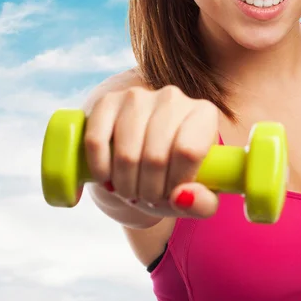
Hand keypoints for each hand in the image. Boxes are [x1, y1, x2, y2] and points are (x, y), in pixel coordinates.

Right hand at [84, 85, 220, 217]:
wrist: (141, 156)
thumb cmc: (175, 175)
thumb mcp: (197, 196)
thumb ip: (203, 204)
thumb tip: (182, 197)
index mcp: (203, 114)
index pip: (189, 152)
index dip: (176, 183)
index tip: (170, 196)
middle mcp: (172, 97)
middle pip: (156, 156)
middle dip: (149, 190)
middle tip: (148, 199)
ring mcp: (138, 96)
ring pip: (127, 152)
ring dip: (125, 184)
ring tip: (130, 191)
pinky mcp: (107, 100)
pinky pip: (97, 140)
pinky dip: (100, 168)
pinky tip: (107, 179)